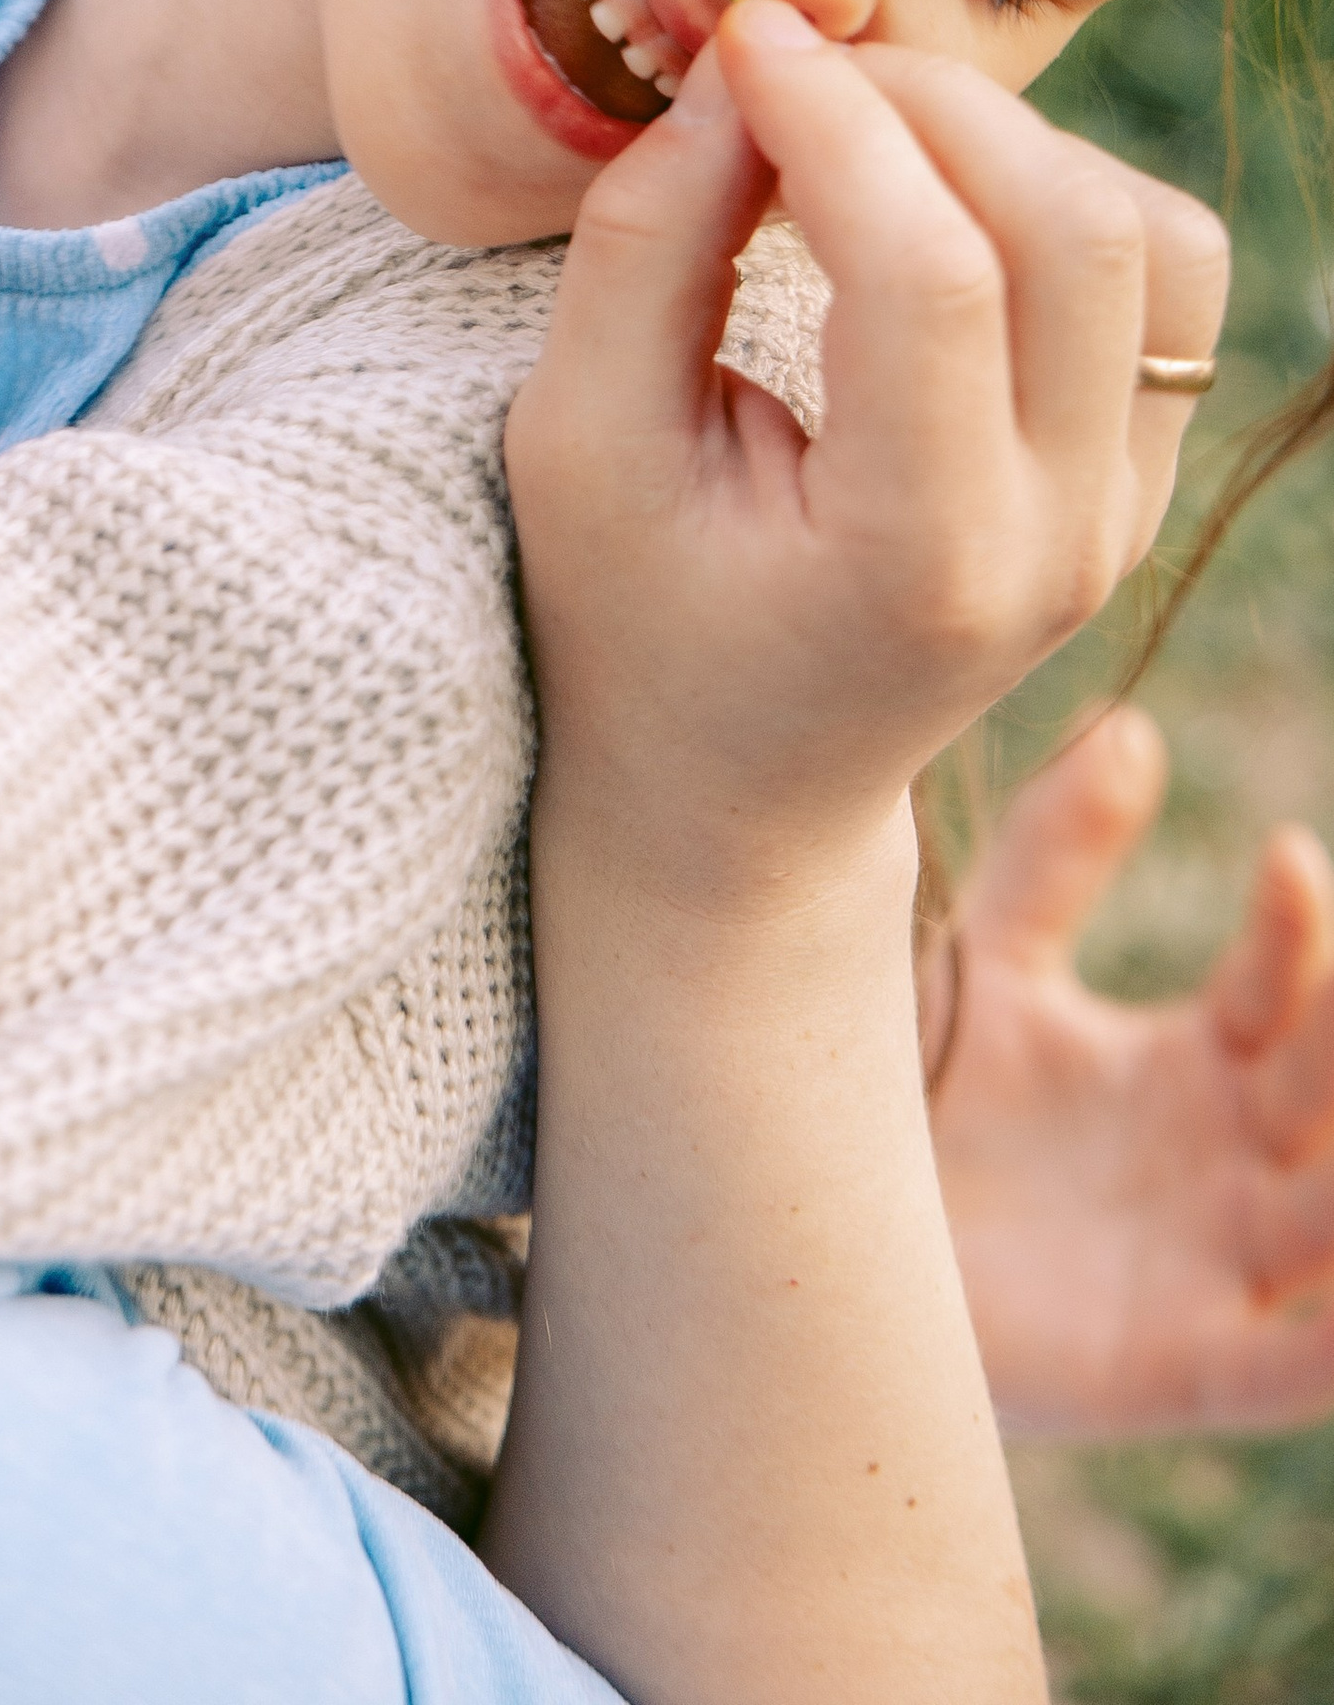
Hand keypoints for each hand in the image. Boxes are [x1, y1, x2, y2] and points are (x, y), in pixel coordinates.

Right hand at [507, 0, 1227, 919]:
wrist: (734, 784)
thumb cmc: (625, 613)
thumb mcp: (576, 440)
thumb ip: (646, 242)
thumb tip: (744, 63)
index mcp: (918, 560)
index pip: (931, 274)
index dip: (836, 119)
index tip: (739, 39)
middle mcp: (1062, 540)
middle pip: (1072, 228)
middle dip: (924, 101)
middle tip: (787, 75)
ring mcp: (1122, 509)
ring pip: (1148, 233)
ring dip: (1004, 140)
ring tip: (857, 139)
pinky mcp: (1136, 470)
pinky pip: (1161, 277)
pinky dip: (1051, 191)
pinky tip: (923, 201)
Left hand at [936, 703, 1333, 1436]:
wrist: (812, 1231)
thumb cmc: (919, 1098)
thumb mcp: (989, 963)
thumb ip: (1059, 856)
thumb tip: (1133, 725)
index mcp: (1196, 1063)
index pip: (1283, 986)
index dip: (1299, 927)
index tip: (1287, 854)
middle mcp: (1224, 1160)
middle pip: (1327, 1091)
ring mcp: (1208, 1266)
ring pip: (1333, 1220)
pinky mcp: (1169, 1365)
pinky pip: (1282, 1370)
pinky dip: (1328, 1348)